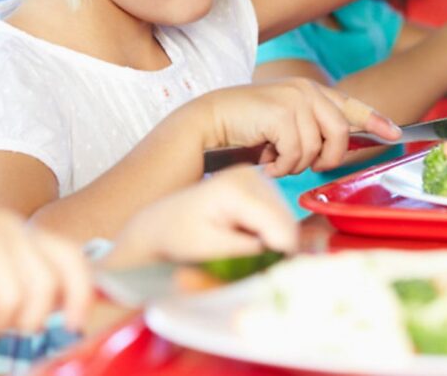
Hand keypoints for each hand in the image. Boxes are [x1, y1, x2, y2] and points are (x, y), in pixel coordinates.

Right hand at [0, 211, 91, 333]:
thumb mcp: (1, 285)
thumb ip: (38, 287)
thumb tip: (85, 306)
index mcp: (22, 230)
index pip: (71, 258)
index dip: (82, 294)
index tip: (75, 323)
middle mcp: (7, 224)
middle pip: (47, 288)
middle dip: (23, 319)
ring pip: (14, 304)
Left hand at [106, 166, 296, 267]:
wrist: (160, 224)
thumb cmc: (178, 239)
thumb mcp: (211, 249)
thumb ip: (249, 250)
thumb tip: (285, 250)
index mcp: (237, 189)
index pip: (279, 225)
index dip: (279, 253)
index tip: (263, 271)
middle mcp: (250, 175)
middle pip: (286, 220)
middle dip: (276, 246)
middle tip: (249, 262)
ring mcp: (255, 176)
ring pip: (285, 218)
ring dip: (272, 240)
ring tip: (241, 248)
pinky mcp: (257, 185)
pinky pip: (277, 215)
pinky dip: (268, 232)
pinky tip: (244, 236)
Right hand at [197, 79, 400, 176]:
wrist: (208, 123)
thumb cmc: (244, 129)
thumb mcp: (284, 127)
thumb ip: (311, 131)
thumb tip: (336, 150)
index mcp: (309, 91)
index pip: (351, 106)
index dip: (376, 121)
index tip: (395, 134)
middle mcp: (306, 90)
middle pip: (341, 134)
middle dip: (326, 158)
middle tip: (303, 166)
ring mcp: (295, 99)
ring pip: (317, 148)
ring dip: (296, 164)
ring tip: (275, 160)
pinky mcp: (282, 113)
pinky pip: (298, 153)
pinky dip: (282, 166)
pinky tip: (266, 162)